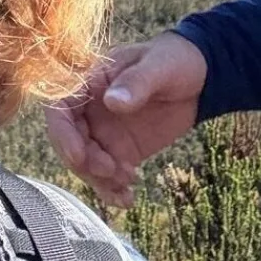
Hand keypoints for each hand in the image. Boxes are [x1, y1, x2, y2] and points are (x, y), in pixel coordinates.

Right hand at [44, 32, 206, 205]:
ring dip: (100, 180)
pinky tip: (128, 199)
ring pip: (86, 164)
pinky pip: (108, 175)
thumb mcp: (159, 66)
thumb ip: (136, 82)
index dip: (61, 133)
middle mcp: (88, 111)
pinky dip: (113, 191)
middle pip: (69, 142)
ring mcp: (103, 133)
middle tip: (111, 170)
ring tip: (129, 180)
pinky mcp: (121, 152)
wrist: (200, 79)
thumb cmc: (174, 60)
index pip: (59, 108)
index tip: (78, 155)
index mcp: (88, 83)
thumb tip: (112, 102)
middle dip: (85, 162)